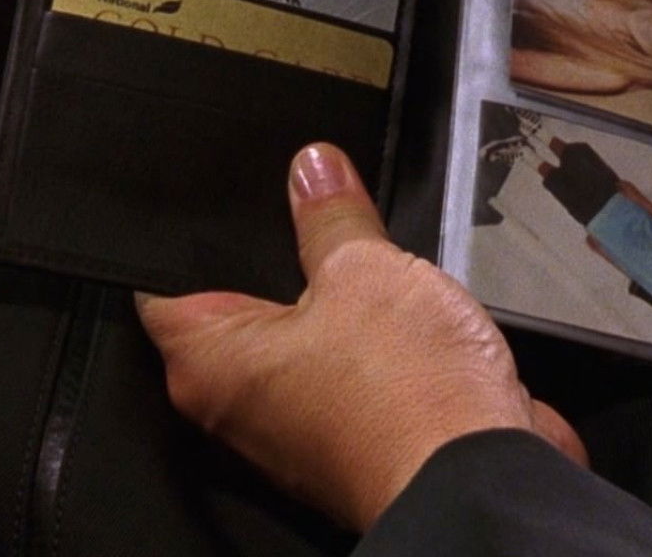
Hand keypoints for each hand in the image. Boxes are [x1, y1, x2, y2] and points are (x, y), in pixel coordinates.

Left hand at [136, 143, 586, 530]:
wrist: (486, 480)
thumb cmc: (408, 400)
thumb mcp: (365, 268)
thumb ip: (331, 216)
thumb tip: (313, 170)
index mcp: (210, 366)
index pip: (164, 285)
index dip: (196, 237)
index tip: (233, 200)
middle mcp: (241, 410)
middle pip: (250, 309)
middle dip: (291, 266)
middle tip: (323, 221)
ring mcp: (300, 433)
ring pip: (315, 342)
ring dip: (350, 313)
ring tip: (382, 284)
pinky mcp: (357, 445)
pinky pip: (362, 379)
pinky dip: (386, 354)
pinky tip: (417, 330)